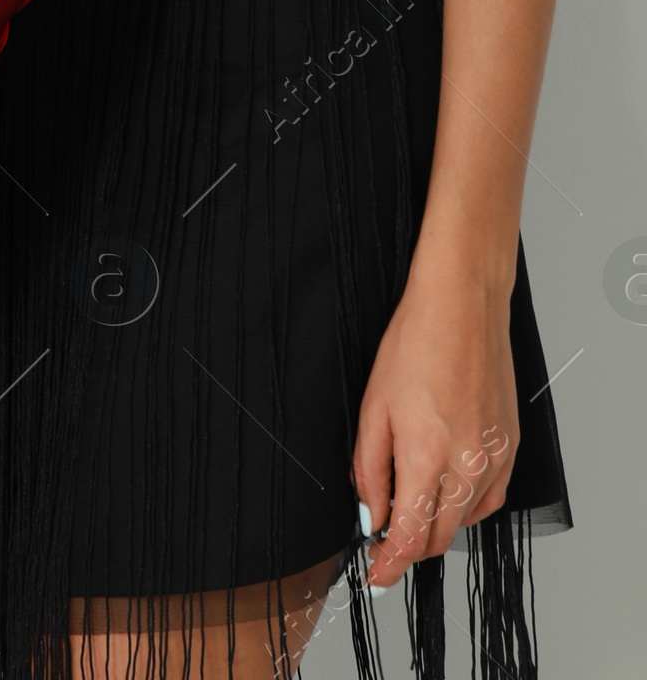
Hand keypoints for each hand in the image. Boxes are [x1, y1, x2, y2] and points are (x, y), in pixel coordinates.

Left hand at [353, 264, 519, 589]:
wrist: (462, 305)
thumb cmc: (415, 343)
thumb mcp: (373, 406)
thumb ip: (370, 468)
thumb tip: (370, 513)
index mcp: (428, 457)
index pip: (410, 538)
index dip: (389, 564)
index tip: (374, 574)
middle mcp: (468, 465)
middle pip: (440, 537)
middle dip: (409, 548)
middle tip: (384, 542)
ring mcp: (495, 457)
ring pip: (466, 521)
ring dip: (437, 526)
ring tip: (410, 504)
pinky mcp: (511, 446)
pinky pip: (490, 497)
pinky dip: (466, 505)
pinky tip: (446, 488)